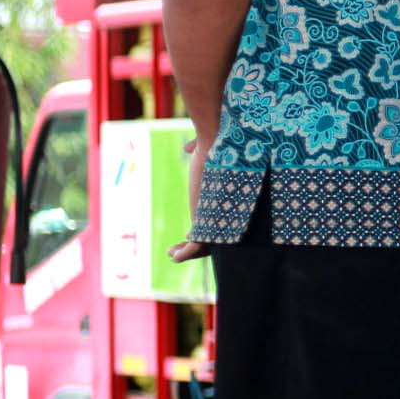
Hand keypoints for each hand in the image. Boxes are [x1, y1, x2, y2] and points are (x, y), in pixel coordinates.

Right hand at [167, 126, 214, 262]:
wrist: (219, 142)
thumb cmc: (215, 142)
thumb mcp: (206, 153)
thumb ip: (198, 150)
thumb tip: (188, 147)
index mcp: (227, 199)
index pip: (220, 222)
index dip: (205, 230)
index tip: (188, 233)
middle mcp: (226, 211)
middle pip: (216, 237)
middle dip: (195, 244)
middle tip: (177, 247)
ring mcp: (219, 218)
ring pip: (206, 246)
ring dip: (188, 253)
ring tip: (172, 253)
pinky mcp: (208, 221)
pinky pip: (198, 246)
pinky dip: (185, 254)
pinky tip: (173, 256)